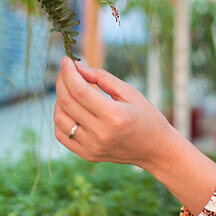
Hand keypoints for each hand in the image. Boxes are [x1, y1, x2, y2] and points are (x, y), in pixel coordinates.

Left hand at [53, 55, 178, 168]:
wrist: (156, 149)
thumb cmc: (146, 116)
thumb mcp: (129, 92)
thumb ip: (102, 78)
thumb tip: (78, 67)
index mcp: (114, 116)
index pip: (80, 90)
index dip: (69, 72)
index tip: (66, 59)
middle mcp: (101, 134)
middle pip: (67, 102)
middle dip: (62, 81)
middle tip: (65, 70)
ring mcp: (92, 147)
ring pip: (60, 118)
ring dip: (59, 99)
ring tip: (69, 89)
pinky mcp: (88, 155)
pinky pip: (62, 135)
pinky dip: (61, 118)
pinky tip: (70, 108)